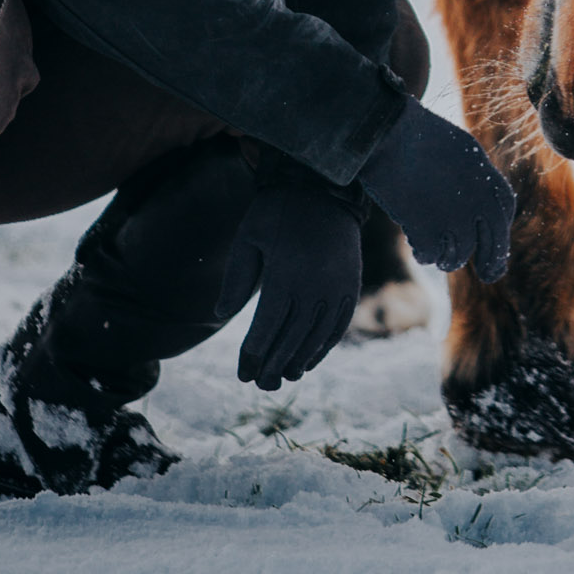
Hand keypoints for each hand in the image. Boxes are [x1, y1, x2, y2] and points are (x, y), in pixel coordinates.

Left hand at [214, 185, 362, 389]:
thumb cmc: (277, 212)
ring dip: (298, 362)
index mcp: (285, 275)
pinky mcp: (351, 284)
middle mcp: (314, 286)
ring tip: (282, 377)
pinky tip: (308, 361)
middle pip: (291, 340)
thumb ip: (236, 278)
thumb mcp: (248, 237)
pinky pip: (338, 326)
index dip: (253, 356)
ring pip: (316, 338)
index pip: (267, 329)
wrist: (325, 188)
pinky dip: (323, 348)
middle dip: (273, 367)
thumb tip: (221, 315)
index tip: (242, 375)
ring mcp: (337, 287)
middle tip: (260, 385)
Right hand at [359, 98, 514, 279]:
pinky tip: (415, 243)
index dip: (500, 233)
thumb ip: (475, 181)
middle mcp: (479, 203)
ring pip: (459, 256)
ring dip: (447, 257)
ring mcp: (456, 220)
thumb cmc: (419, 137)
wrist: (391, 133)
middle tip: (489, 275)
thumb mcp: (460, 153)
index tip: (497, 247)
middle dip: (492, 263)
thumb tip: (479, 212)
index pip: (503, 213)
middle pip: (493, 244)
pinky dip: (423, 253)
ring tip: (436, 251)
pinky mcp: (429, 231)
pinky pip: (431, 256)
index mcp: (487, 178)